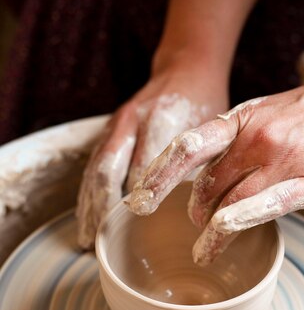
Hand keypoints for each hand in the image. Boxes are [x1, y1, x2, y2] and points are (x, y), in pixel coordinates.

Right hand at [76, 61, 227, 248]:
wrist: (185, 69)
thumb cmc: (204, 104)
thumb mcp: (212, 130)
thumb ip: (200, 163)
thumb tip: (194, 211)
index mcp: (161, 119)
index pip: (144, 167)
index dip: (138, 198)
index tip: (135, 227)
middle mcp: (132, 120)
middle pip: (108, 171)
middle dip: (102, 208)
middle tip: (102, 240)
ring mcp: (116, 124)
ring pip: (94, 170)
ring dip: (88, 205)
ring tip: (85, 238)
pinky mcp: (109, 129)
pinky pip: (92, 165)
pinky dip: (87, 193)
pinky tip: (87, 215)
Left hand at [128, 61, 303, 264]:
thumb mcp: (266, 112)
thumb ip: (236, 142)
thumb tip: (209, 173)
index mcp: (242, 119)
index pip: (187, 147)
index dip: (158, 175)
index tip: (138, 199)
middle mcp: (257, 139)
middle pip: (207, 185)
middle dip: (195, 209)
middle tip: (194, 222)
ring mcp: (284, 161)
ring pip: (230, 202)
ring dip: (210, 229)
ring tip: (204, 248)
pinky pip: (264, 208)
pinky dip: (235, 226)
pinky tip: (218, 238)